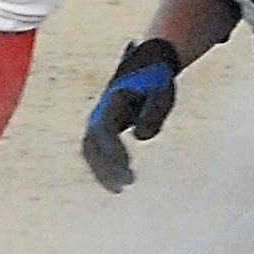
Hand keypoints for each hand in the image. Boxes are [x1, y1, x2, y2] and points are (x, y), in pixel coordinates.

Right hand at [82, 39, 180, 192]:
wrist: (148, 65)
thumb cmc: (157, 81)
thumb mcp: (163, 92)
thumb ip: (153, 113)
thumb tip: (139, 136)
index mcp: (113, 100)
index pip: (105, 128)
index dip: (112, 149)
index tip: (126, 165)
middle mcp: (100, 111)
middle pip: (93, 144)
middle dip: (106, 166)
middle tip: (126, 183)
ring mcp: (98, 120)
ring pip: (90, 150)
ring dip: (102, 171)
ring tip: (120, 188)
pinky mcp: (103, 129)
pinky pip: (96, 152)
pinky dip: (103, 168)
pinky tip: (118, 183)